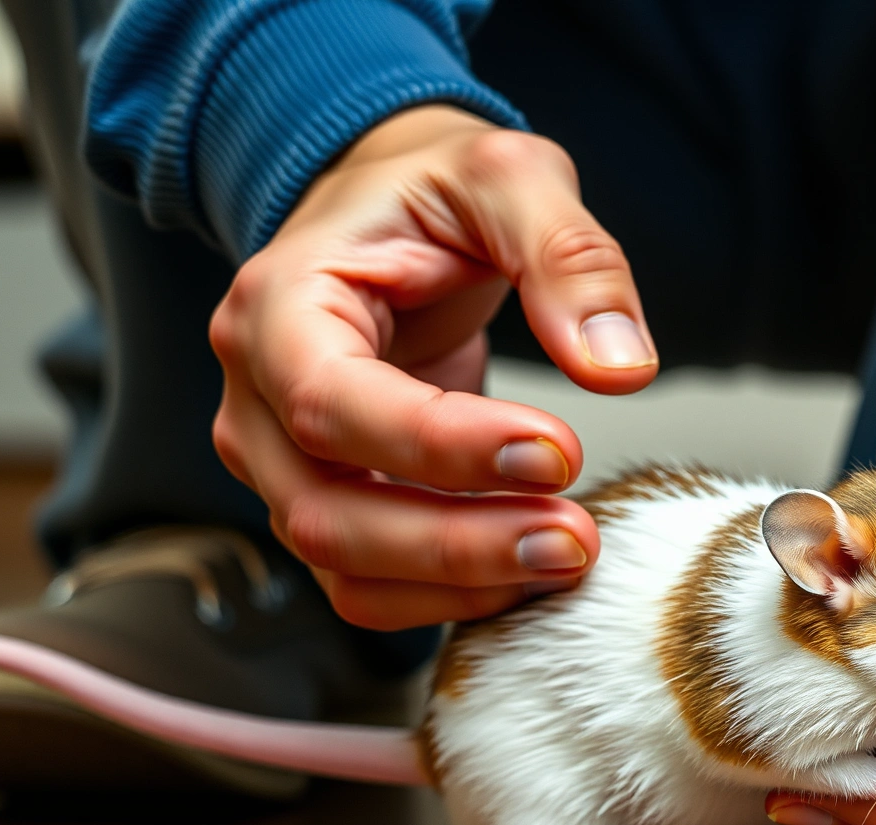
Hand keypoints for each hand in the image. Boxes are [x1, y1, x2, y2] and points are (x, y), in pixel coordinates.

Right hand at [209, 105, 658, 629]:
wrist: (391, 213)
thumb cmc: (433, 192)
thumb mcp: (511, 177)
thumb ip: (569, 257)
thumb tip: (619, 368)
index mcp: (277, 305)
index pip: (333, 403)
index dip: (442, 446)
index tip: (557, 453)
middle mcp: (256, 398)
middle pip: (327, 512)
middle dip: (458, 543)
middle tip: (575, 538)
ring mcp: (282, 464)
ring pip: (344, 567)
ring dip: (459, 583)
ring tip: (567, 557)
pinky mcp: (328, 504)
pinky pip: (371, 586)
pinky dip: (450, 597)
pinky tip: (534, 570)